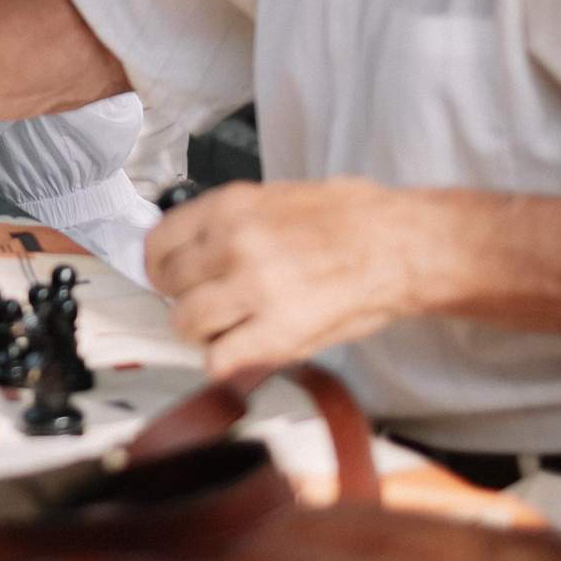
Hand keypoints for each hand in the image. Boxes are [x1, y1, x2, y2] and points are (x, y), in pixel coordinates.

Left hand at [146, 178, 443, 372]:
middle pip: (167, 285)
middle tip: (206, 303)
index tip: (172, 276)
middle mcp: (235, 245)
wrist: (402, 245)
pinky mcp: (279, 333)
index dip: (162, 265)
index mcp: (231, 207)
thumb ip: (226, 224)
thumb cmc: (350, 221)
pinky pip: (220, 360)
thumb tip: (185, 248)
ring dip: (202, 331)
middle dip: (183, 297)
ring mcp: (255, 289)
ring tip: (228, 327)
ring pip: (185, 323)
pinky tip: (245, 349)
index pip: (158, 242)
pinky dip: (226, 361)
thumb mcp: (274, 198)